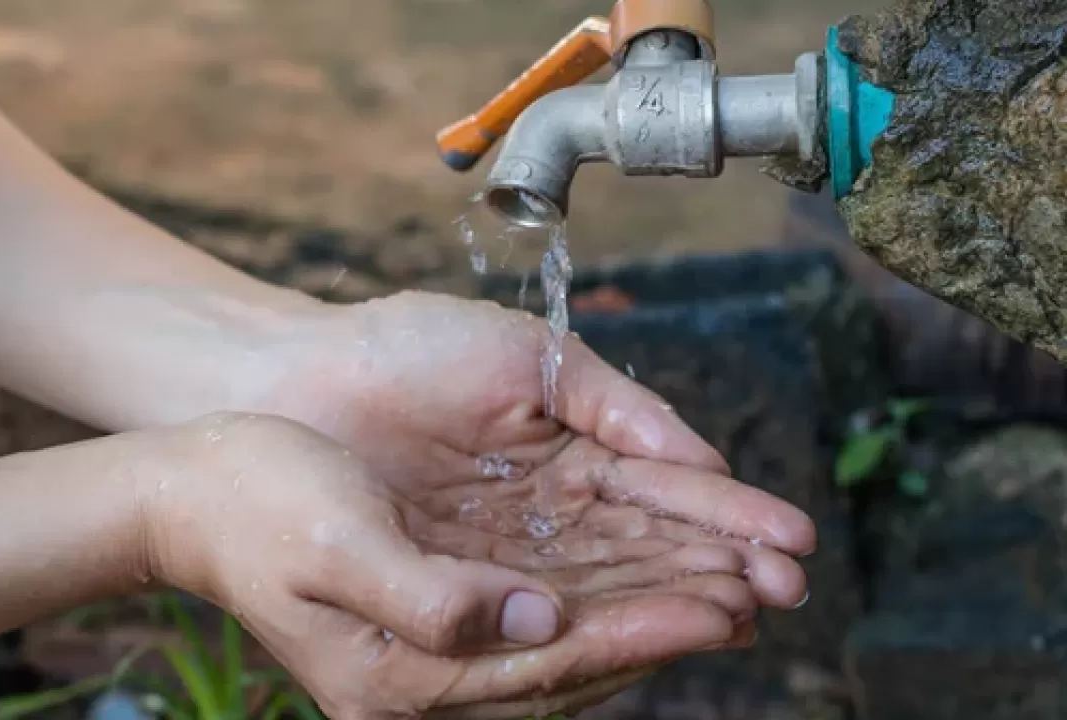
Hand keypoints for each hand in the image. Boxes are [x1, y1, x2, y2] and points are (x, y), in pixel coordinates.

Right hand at [143, 413, 755, 719]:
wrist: (193, 493)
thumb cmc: (255, 505)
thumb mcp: (335, 544)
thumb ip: (434, 599)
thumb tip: (540, 622)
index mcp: (399, 677)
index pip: (549, 666)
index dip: (640, 634)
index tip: (719, 606)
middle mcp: (423, 678)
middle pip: (572, 664)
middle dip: (664, 626)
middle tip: (754, 598)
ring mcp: (430, 649)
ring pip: (564, 640)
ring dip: (643, 611)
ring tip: (725, 586)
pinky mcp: (435, 611)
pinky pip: (536, 615)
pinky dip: (599, 596)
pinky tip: (642, 576)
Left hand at [278, 291, 816, 610]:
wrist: (306, 376)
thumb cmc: (411, 350)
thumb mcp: (531, 363)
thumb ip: (621, 408)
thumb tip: (706, 465)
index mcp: (575, 452)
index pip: (665, 494)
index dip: (729, 519)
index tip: (792, 543)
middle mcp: (551, 514)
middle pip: (647, 550)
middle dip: (717, 570)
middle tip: (785, 594)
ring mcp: (509, 553)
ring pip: (604, 586)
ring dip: (673, 599)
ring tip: (741, 613)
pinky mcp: (463, 587)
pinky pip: (539, 610)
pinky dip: (597, 619)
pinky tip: (654, 627)